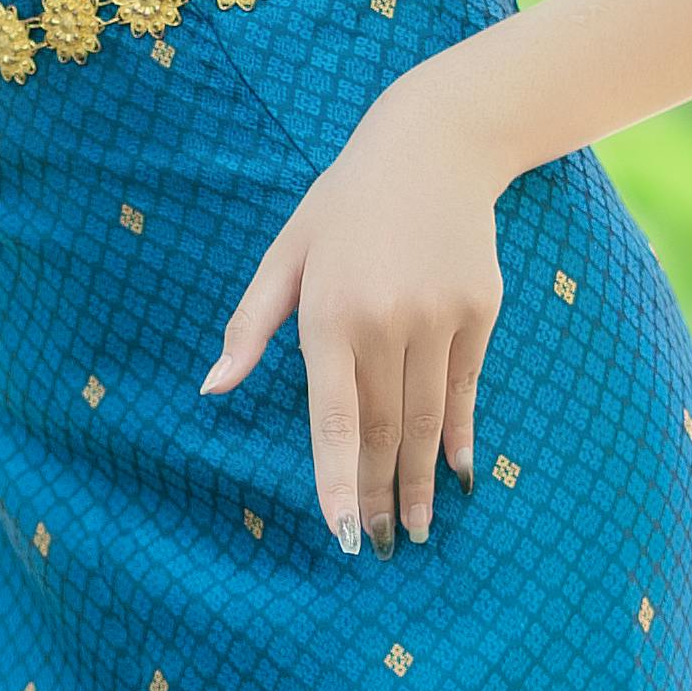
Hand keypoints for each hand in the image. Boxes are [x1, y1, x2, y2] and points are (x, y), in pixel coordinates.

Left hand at [203, 72, 505, 553]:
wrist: (436, 145)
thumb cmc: (346, 203)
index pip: (332, 417)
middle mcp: (387, 320)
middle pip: (382, 428)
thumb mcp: (286, 253)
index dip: (336, 480)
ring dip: (420, 480)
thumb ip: (250, 325)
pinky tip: (456, 475)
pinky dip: (460, 436)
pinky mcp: (479, 310)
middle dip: (378, 494)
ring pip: (427, 418)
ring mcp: (439, 316)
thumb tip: (212, 387)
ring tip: (417, 528)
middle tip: (380, 545)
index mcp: (329, 312)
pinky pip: (466, 389)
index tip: (342, 534)